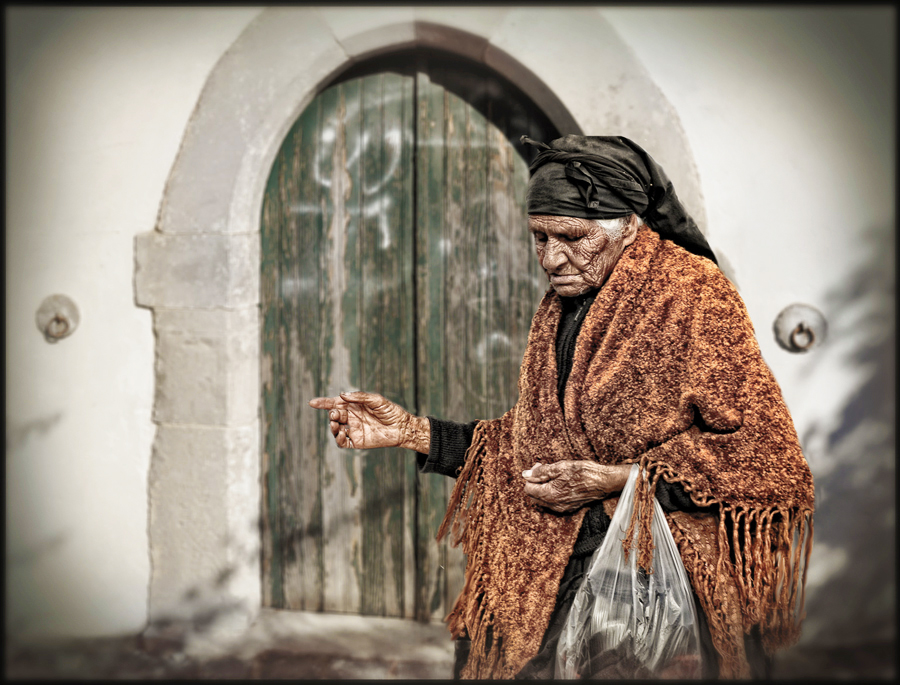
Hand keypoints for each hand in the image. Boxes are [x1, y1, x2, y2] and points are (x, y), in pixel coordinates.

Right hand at [308, 391, 429, 451]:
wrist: (402, 427)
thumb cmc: (391, 411)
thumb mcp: (376, 400)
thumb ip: (359, 397)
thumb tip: (342, 395)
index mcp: (354, 406)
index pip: (335, 404)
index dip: (323, 403)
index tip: (312, 403)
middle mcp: (352, 417)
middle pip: (335, 415)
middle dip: (331, 415)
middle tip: (335, 415)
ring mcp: (354, 430)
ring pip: (336, 429)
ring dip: (332, 427)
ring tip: (336, 424)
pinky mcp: (357, 442)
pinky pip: (343, 442)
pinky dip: (338, 440)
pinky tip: (340, 435)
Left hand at [522, 461, 630, 512]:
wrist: (604, 481)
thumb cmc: (584, 472)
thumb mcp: (560, 467)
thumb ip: (541, 472)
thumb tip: (525, 474)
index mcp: (550, 494)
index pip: (528, 489)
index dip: (530, 476)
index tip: (539, 467)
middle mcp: (554, 505)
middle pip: (534, 496)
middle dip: (535, 482)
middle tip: (543, 469)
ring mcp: (562, 508)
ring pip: (543, 500)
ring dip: (543, 488)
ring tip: (552, 475)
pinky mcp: (569, 508)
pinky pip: (552, 502)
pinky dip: (551, 493)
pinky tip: (559, 483)